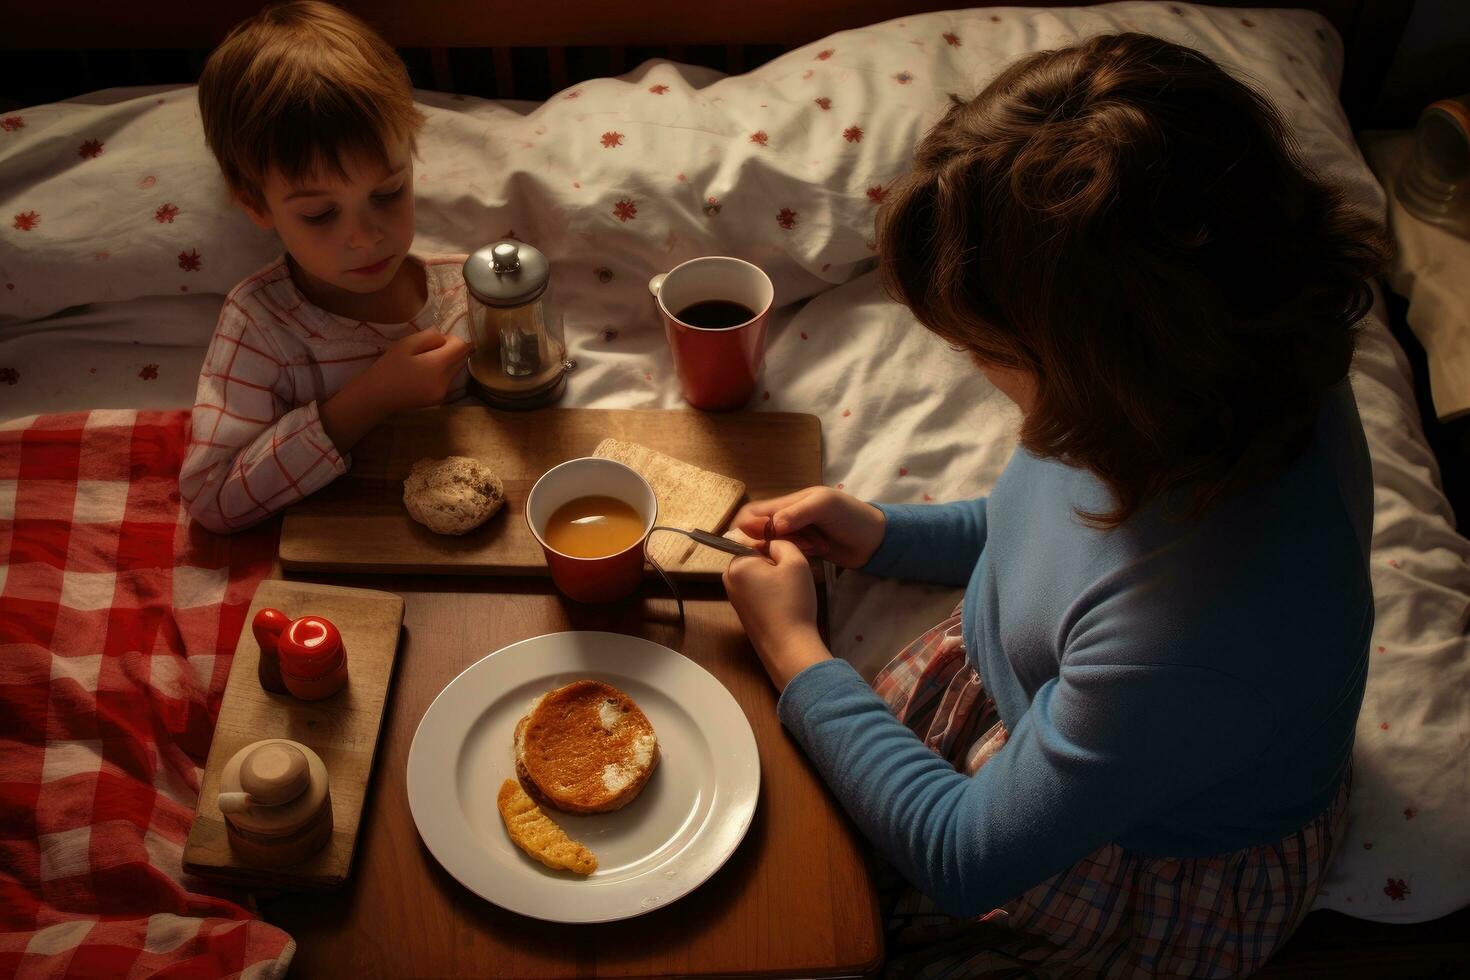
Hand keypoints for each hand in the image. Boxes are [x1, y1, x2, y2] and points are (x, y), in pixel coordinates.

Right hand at [368, 329, 471, 413]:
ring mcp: (444, 392)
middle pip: (462, 358)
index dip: (453, 338)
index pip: (462, 346)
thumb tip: (444, 337)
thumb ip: (429, 336)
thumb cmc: (387, 368)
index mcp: (438, 366)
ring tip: (424, 360)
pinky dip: (442, 372)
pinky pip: (449, 379)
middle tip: (428, 348)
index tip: (437, 339)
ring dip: (448, 360)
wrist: (375, 398)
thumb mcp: (405, 345)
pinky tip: (423, 372)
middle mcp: (446, 381)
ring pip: (457, 369)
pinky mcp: (439, 399)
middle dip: (452, 349)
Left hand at [723, 539, 830, 690]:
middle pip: (756, 558)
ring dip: (775, 577)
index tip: (794, 559)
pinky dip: (771, 592)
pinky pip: (757, 591)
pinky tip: (785, 603)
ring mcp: (733, 597)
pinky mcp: (742, 611)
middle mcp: (729, 579)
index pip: (758, 541)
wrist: (789, 647)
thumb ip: (782, 543)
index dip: (778, 547)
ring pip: (758, 574)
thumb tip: (772, 543)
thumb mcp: (795, 562)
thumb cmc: (792, 603)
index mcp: (737, 564)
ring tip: (791, 591)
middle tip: (794, 577)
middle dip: (775, 563)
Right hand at [731, 486, 885, 568]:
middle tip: (800, 543)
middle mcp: (786, 518)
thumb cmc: (851, 516)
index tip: (767, 537)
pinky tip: (815, 555)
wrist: (875, 540)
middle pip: (758, 532)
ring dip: (788, 549)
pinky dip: (794, 557)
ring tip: (814, 547)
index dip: (750, 525)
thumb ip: (797, 513)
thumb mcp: (824, 506)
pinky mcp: (801, 552)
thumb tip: (772, 526)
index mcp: (787, 502)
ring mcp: (794, 537)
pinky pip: (784, 556)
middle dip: (773, 540)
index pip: (752, 512)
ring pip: (771, 546)